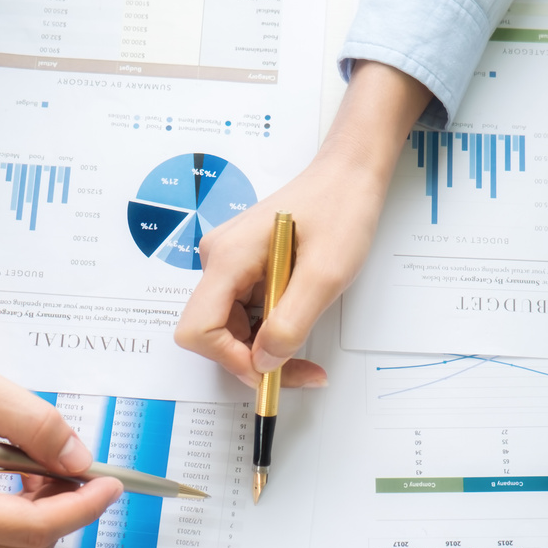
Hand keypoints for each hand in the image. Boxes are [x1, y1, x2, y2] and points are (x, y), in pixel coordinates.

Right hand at [0, 346, 122, 547]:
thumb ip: (34, 424)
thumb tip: (77, 459)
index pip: (31, 527)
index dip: (81, 506)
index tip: (109, 485)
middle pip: (29, 546)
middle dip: (63, 507)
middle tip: (71, 463)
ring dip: (43, 514)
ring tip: (37, 466)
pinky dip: (20, 520)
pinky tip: (18, 483)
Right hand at [175, 61, 433, 385]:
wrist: (349, 176)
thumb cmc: (341, 209)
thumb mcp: (325, 274)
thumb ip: (291, 323)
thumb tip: (264, 363)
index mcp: (228, 257)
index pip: (198, 329)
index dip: (231, 359)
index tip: (271, 371)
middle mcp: (219, 260)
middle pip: (213, 333)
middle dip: (254, 359)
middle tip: (302, 370)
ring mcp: (230, 264)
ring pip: (232, 328)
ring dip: (266, 347)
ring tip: (306, 345)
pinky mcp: (244, 268)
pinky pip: (246, 313)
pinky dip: (271, 330)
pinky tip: (299, 322)